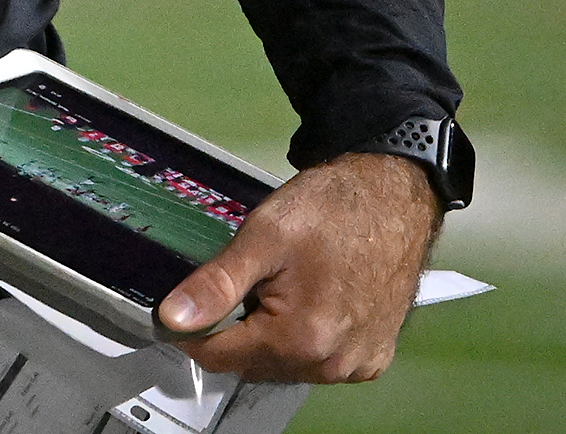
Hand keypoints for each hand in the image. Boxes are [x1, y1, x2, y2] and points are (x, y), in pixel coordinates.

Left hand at [155, 150, 440, 382]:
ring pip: (284, 366)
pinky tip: (307, 300)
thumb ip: (216, 283)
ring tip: (281, 287)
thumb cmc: (332, 210)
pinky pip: (319, 362)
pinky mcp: (373, 358)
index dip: (194, 330)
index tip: (188, 303)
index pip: (220, 358)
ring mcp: (357, 365)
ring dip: (269, 337)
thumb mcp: (262, 236)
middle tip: (246, 282)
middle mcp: (333, 365)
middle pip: (252, 365)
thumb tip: (173, 318)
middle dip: (236, 330)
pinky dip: (303, 339)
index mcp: (302, 339)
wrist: (392, 198)